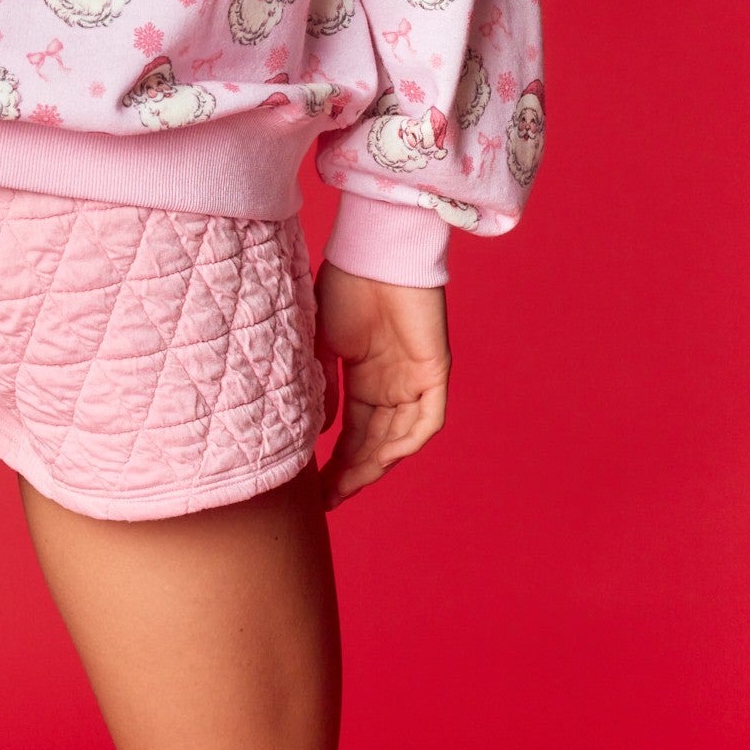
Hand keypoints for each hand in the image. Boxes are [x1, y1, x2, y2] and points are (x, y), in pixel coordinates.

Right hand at [314, 259, 449, 508]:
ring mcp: (414, 380)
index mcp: (365, 378)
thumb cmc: (345, 285)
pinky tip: (383, 459)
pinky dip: (406, 442)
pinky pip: (426, 420)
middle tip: (328, 498)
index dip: (337, 462)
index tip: (315, 489)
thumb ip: (322, 384)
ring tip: (348, 485)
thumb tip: (315, 427)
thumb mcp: (322, 342)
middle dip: (352, 473)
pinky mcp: (435, 372)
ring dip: (375, 464)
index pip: (354, 432)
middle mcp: (391, 385)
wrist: (374, 251)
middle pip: (375, 442)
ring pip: (400, 438)